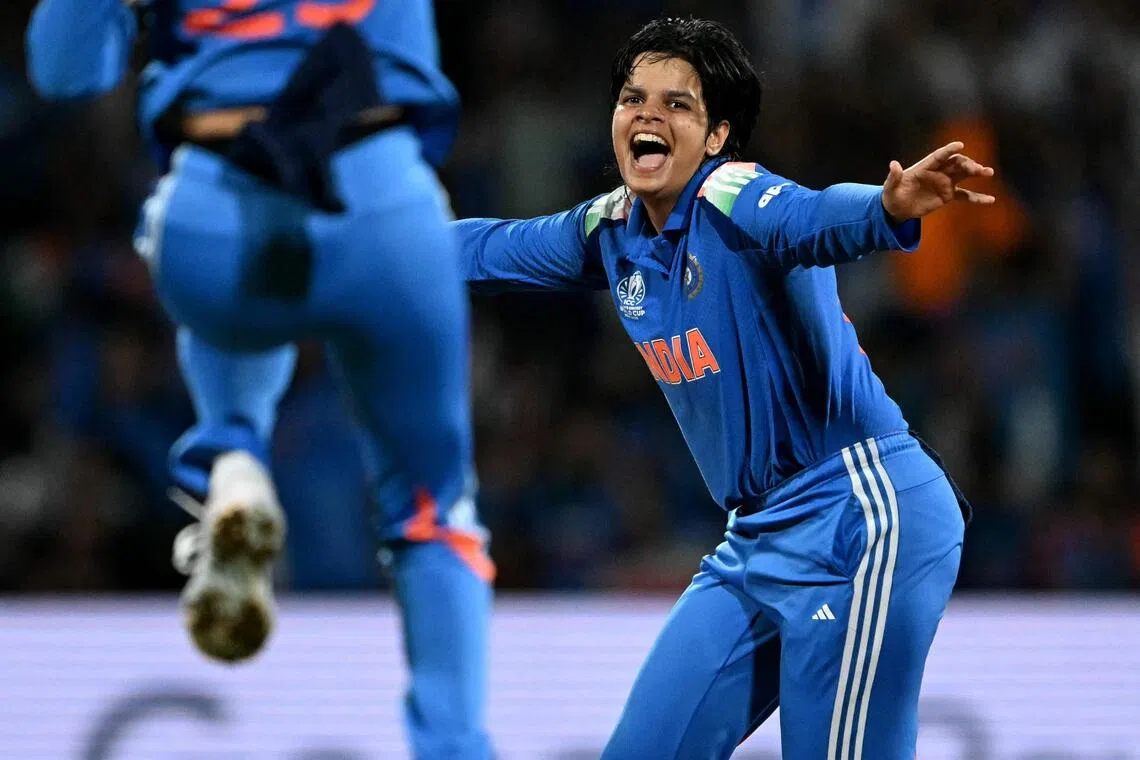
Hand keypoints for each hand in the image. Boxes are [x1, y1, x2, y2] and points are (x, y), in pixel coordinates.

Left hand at [881, 141, 995, 222]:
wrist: (898, 208)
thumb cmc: (892, 195)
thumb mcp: (890, 188)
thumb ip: (894, 177)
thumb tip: (893, 164)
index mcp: (924, 167)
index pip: (939, 156)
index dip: (948, 150)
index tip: (960, 145)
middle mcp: (938, 172)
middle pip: (955, 164)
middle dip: (967, 164)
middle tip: (978, 169)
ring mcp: (945, 182)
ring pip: (964, 174)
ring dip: (976, 172)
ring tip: (989, 173)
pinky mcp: (948, 195)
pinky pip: (965, 195)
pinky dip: (977, 197)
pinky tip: (990, 200)